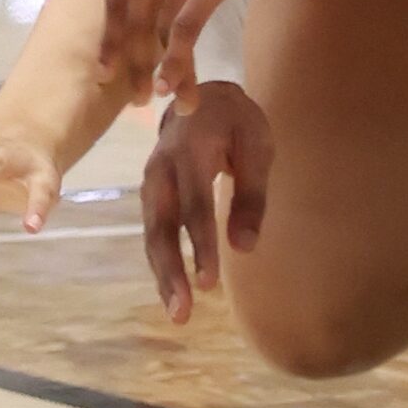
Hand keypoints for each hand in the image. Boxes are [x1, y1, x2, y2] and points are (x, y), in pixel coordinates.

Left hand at [100, 0, 320, 103]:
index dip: (111, 38)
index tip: (108, 70)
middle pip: (132, 17)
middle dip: (131, 63)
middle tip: (135, 98)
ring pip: (161, 28)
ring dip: (162, 71)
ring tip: (168, 99)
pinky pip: (187, 27)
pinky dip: (179, 62)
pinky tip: (178, 86)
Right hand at [140, 83, 271, 322]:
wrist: (201, 95)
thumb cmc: (237, 123)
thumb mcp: (256, 147)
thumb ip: (251, 195)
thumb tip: (245, 247)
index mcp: (189, 151)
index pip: (195, 205)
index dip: (201, 244)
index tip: (209, 281)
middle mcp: (161, 169)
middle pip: (161, 226)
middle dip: (171, 271)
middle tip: (183, 312)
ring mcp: (150, 182)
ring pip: (152, 234)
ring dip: (162, 275)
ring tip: (178, 312)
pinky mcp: (151, 194)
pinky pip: (153, 232)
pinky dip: (161, 263)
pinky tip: (173, 292)